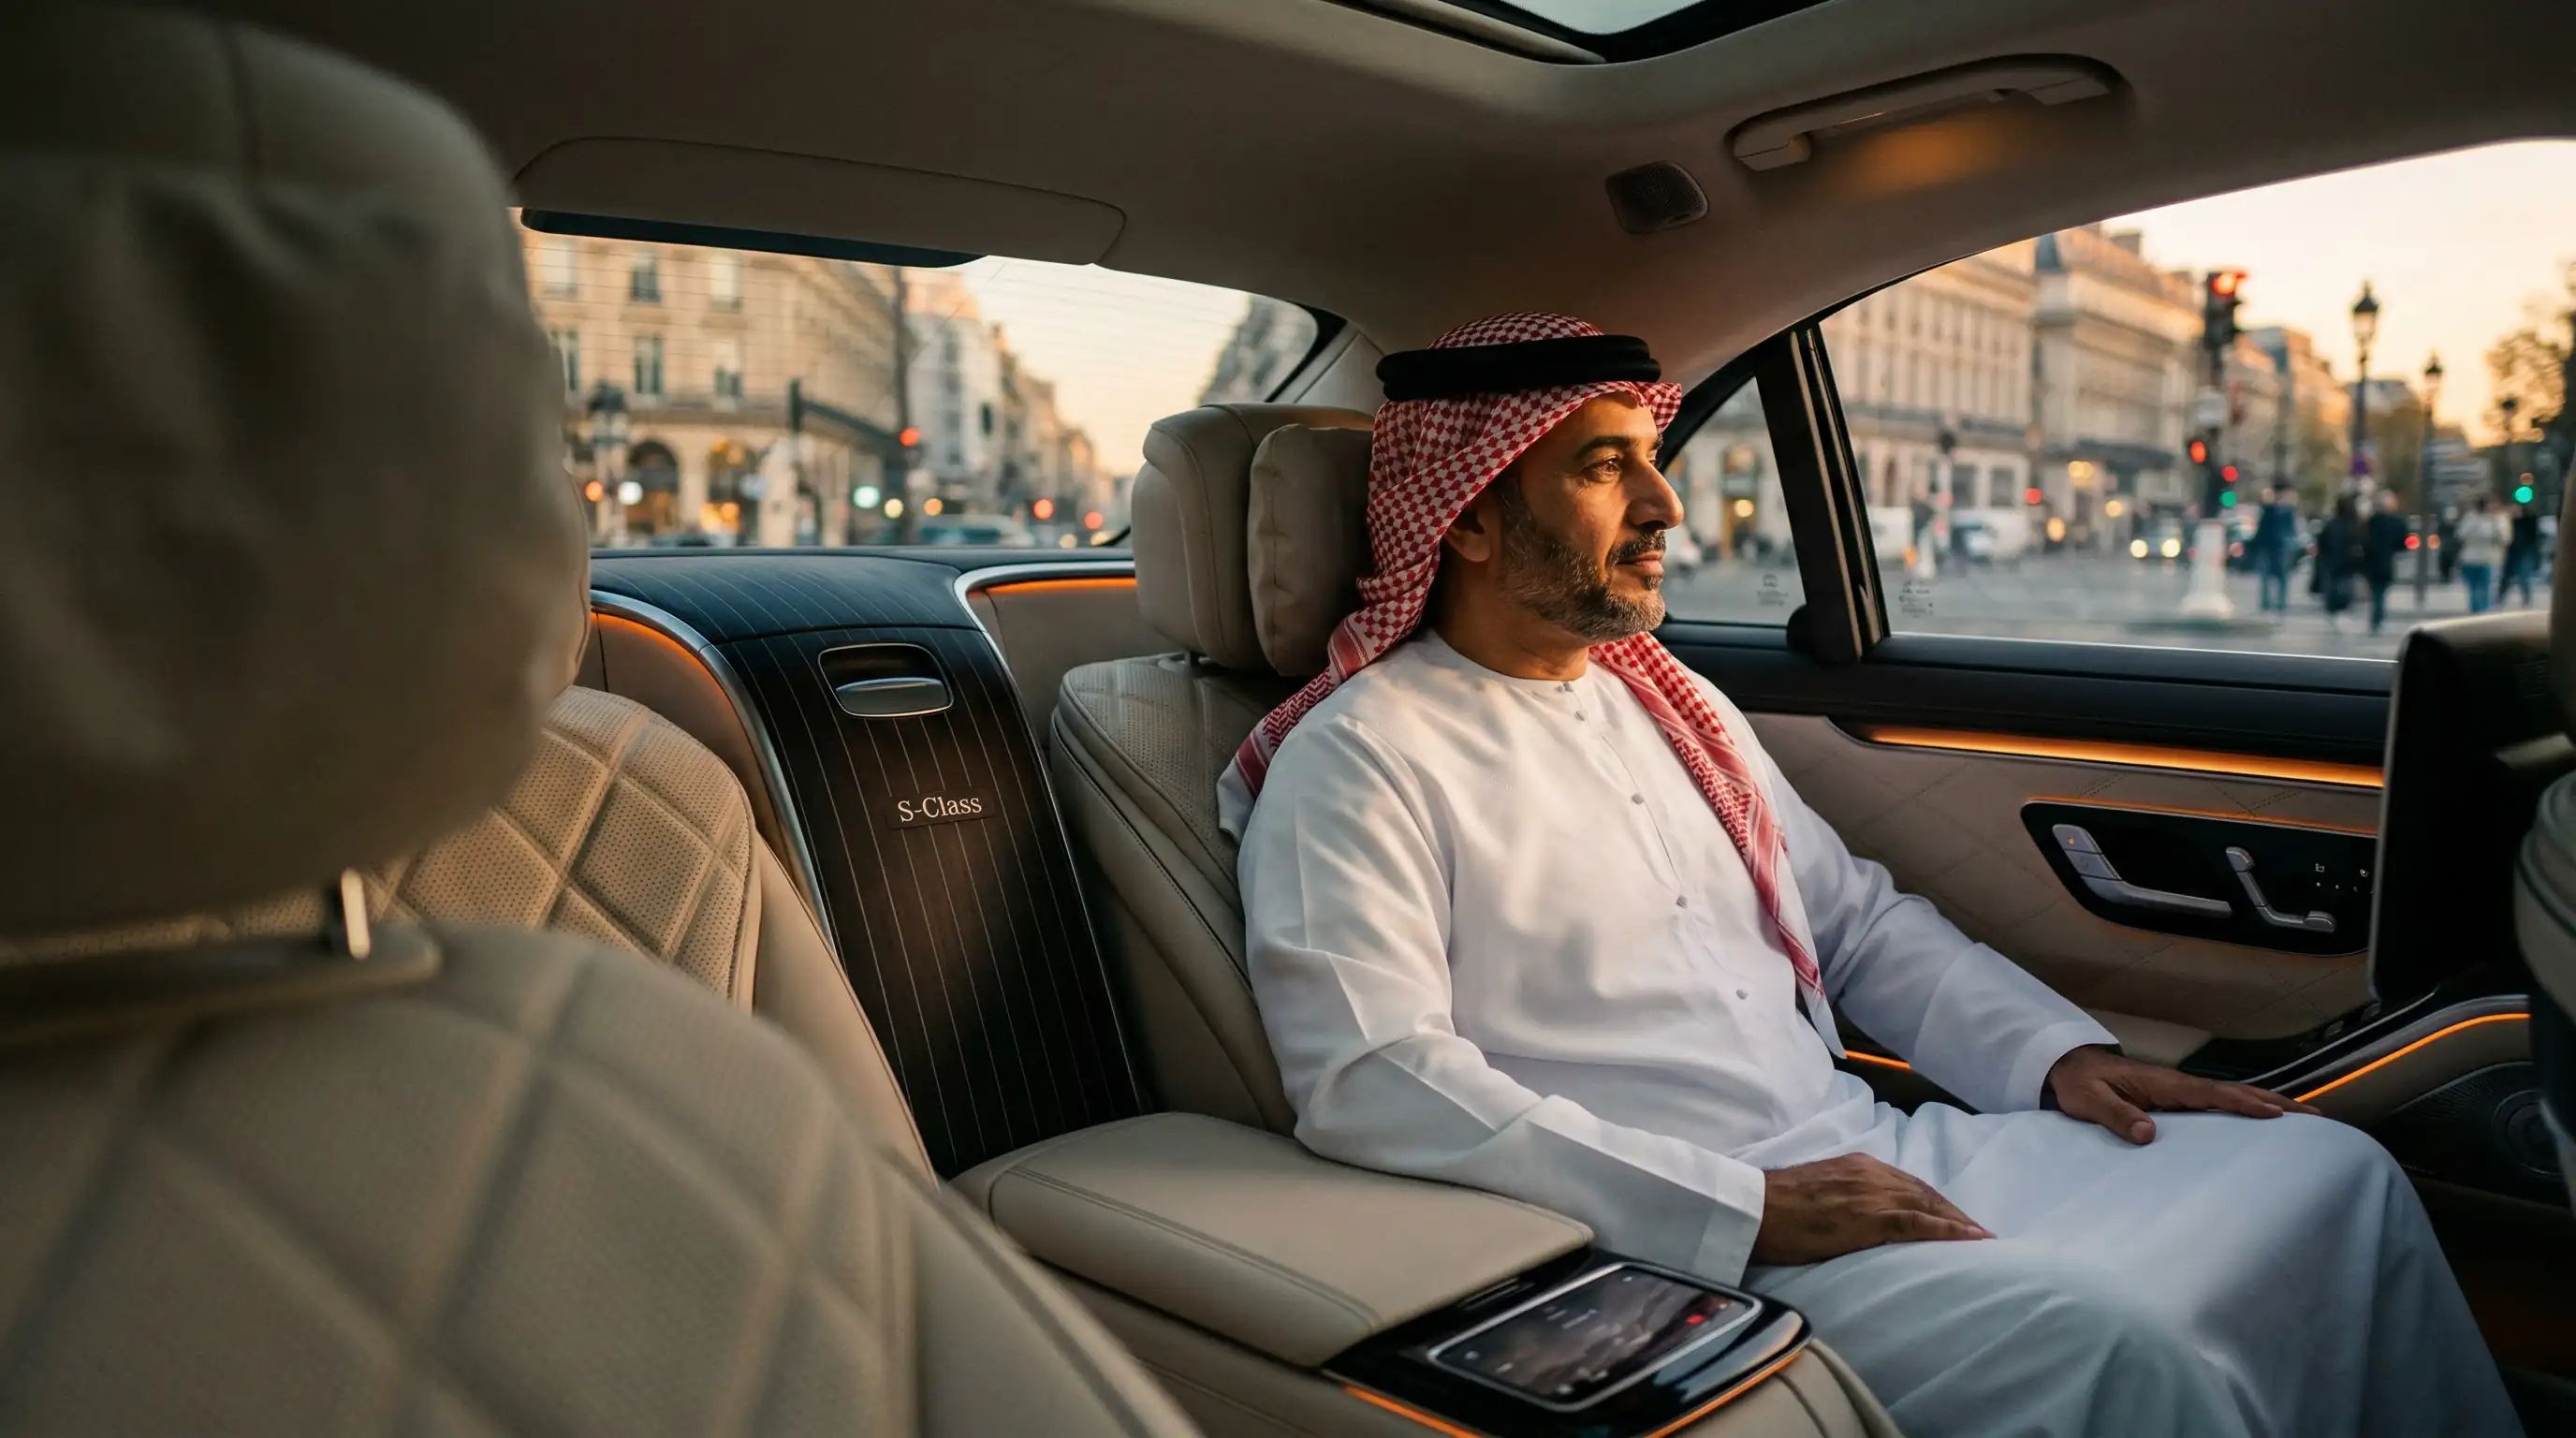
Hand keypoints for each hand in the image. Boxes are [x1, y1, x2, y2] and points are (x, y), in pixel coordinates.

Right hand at [1750, 1153, 1991, 1265]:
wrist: (1753, 1208)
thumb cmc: (1774, 1207)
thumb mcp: (1816, 1190)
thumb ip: (1841, 1194)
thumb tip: (1853, 1213)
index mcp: (1857, 1165)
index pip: (1907, 1182)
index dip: (1933, 1201)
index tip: (1952, 1217)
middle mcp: (1871, 1173)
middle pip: (1924, 1192)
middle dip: (1952, 1212)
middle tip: (1977, 1232)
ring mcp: (1871, 1194)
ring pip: (1928, 1205)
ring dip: (1959, 1222)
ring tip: (1981, 1239)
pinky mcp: (1869, 1218)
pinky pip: (1919, 1222)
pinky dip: (1949, 1230)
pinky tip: (1971, 1240)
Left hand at [2044, 1044, 2316, 1144]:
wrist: (2066, 1067)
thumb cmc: (2079, 1084)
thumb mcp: (2089, 1100)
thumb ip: (2116, 1116)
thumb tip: (2148, 1135)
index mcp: (2165, 1084)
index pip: (2213, 1094)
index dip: (2245, 1105)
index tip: (2279, 1116)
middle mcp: (2179, 1085)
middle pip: (2237, 1092)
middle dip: (2276, 1103)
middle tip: (2318, 1119)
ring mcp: (2180, 1091)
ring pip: (2233, 1097)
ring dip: (2268, 1105)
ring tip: (2306, 1121)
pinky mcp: (2176, 1100)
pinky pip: (2219, 1104)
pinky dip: (2246, 1109)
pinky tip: (2263, 1123)